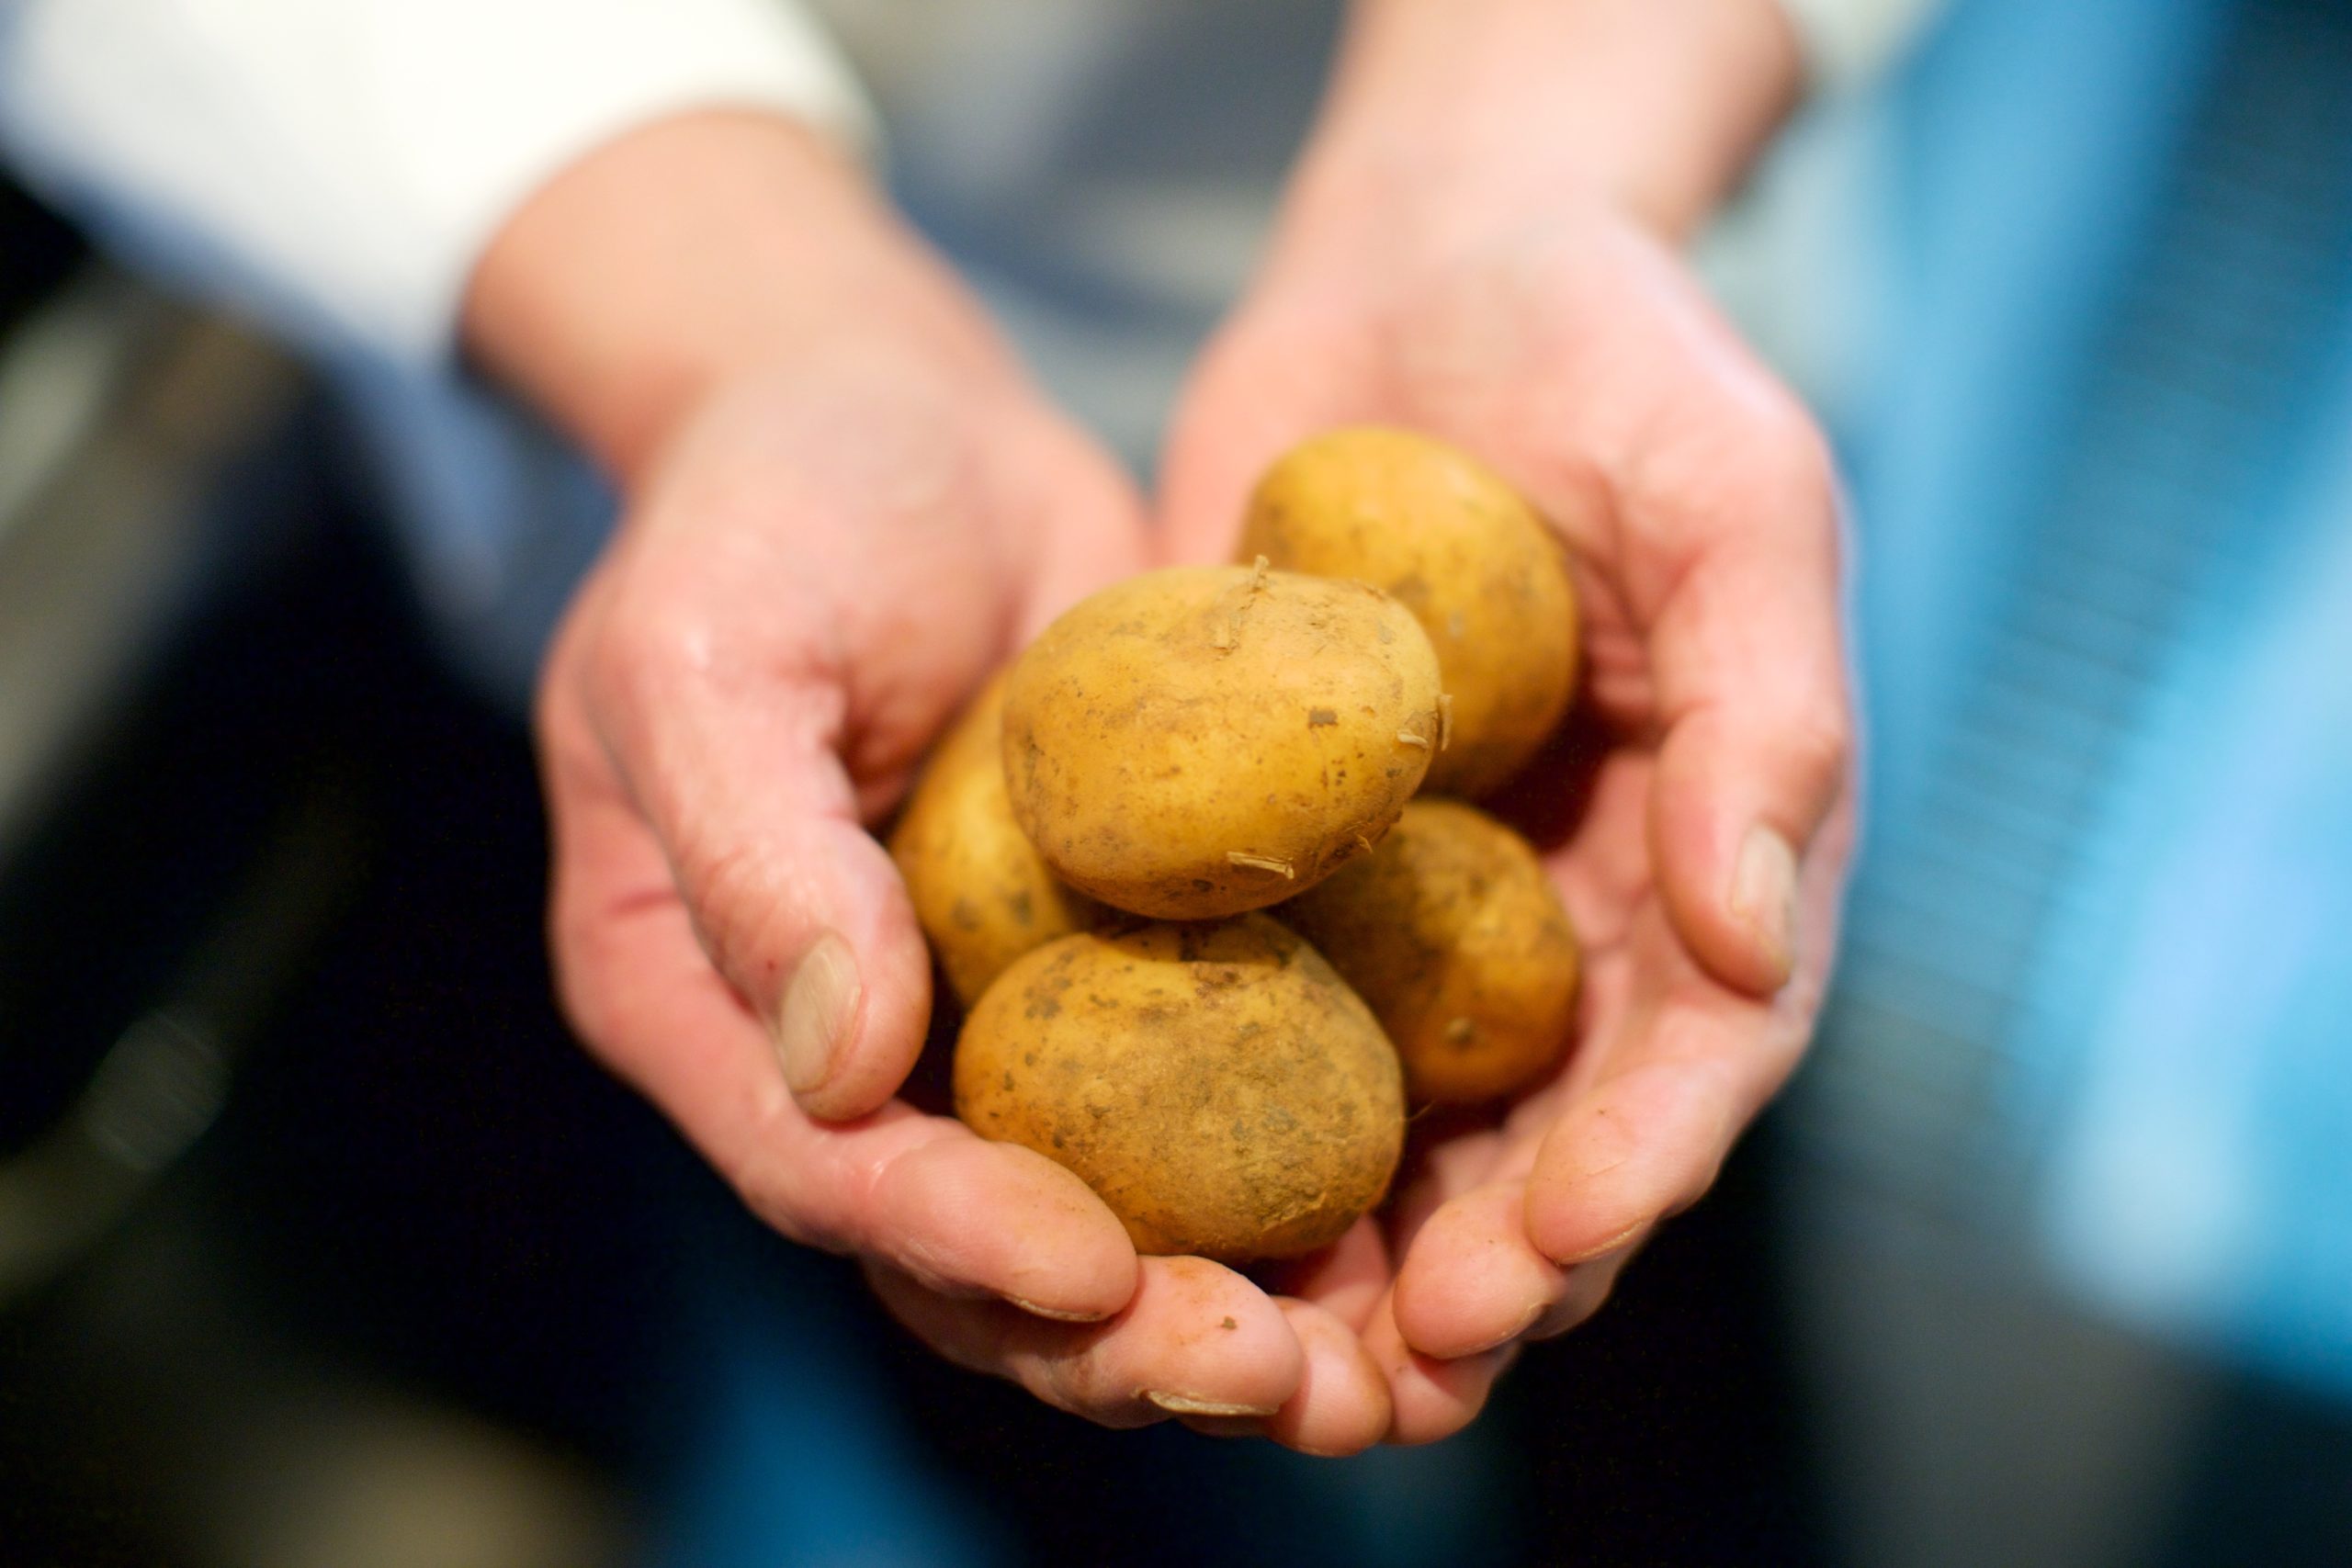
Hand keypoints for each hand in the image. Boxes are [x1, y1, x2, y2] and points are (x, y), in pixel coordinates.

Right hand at [469, 114, 1323, 1433]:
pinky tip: (1417, 1222)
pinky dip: (1295, 1178)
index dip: (953, 1236)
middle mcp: (852, 1054)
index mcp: (712, 1005)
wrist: (902, 424)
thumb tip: (845, 1070)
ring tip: (1370, 1361)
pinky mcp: (1124, 970)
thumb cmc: (767, 511)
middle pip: (971, 1250)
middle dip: (1117, 1332)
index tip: (1094, 1269)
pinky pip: (1206, 1099)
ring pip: (1104, 1215)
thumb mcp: (710, 652)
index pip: (820, 1169)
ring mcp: (994, 1021)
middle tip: (1273, 1372)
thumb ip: (758, 855)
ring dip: (1227, 1304)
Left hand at [1157, 0, 1853, 1443]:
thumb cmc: (1613, 353)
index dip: (1631, 1174)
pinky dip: (1205, 1114)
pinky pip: (1244, 1004)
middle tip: (1392, 1367)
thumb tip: (1757, 940)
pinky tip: (1128, 1192)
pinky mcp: (1279, 856)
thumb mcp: (1732, 496)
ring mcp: (1417, 895)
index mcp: (1705, 852)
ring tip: (1263, 1352)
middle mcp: (1563, 905)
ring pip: (1391, 1118)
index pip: (1693, 1060)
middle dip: (1482, 1269)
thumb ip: (1768, 714)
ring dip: (1341, 1251)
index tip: (1543, 1256)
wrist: (1428, 266)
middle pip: (1541, 1137)